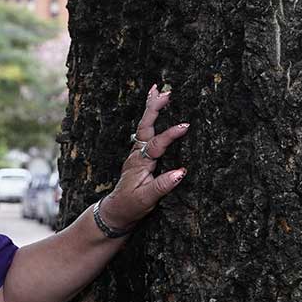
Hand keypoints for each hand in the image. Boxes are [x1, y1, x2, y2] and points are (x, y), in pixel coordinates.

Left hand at [101, 83, 190, 230]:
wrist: (116, 211)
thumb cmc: (131, 206)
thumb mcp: (147, 200)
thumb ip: (163, 186)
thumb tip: (181, 172)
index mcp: (139, 163)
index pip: (156, 144)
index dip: (170, 134)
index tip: (186, 125)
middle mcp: (136, 154)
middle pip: (145, 126)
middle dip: (155, 109)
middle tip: (166, 93)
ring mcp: (136, 152)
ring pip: (144, 125)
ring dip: (151, 108)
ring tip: (158, 90)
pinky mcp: (138, 154)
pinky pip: (145, 130)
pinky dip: (150, 116)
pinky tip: (154, 107)